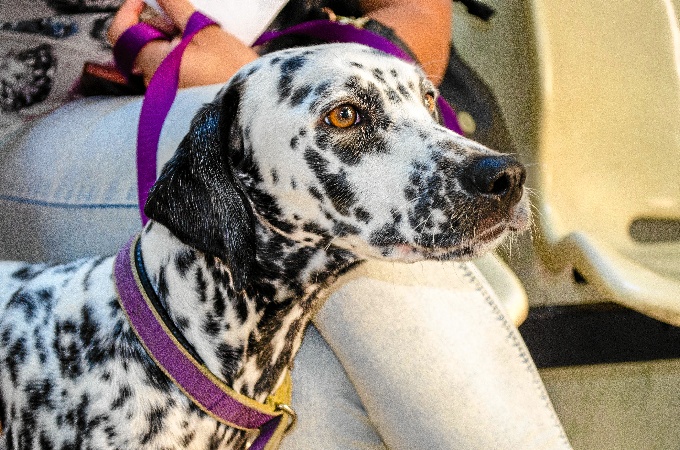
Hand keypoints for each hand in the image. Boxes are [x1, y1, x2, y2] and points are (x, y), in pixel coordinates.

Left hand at [108, 0, 257, 87]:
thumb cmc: (231, 71)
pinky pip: (169, 72)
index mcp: (152, 62)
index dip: (128, 10)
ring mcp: (164, 95)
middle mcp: (151, 82)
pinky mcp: (178, 101)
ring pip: (157, 57)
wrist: (253, 107)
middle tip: (188, 22)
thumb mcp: (205, 31)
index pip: (120, 33)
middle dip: (161, 26)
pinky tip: (203, 57)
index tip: (146, 0)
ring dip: (173, 43)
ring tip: (202, 42)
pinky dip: (180, 58)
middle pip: (143, 42)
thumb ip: (175, 7)